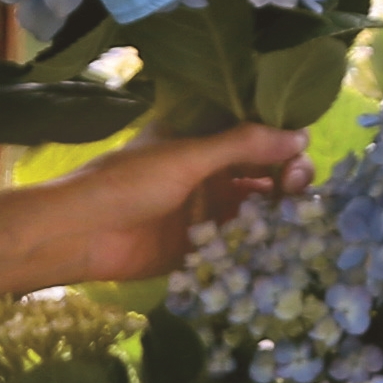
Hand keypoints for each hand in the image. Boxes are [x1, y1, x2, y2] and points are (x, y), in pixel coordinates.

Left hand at [0, 121, 314, 292]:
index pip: (253, 135)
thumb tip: (301, 135)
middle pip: (259, 173)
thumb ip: (243, 144)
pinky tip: (282, 244)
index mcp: (200, 140)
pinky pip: (237, 244)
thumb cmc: (129, 183)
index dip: (281, 141)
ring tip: (297, 216)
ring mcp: (203, 211)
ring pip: (253, 209)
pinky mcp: (199, 247)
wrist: (81, 234)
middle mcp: (206, 173)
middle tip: (299, 185)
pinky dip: (259, 244)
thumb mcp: (187, 156)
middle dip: (285, 177)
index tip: (302, 151)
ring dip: (276, 211)